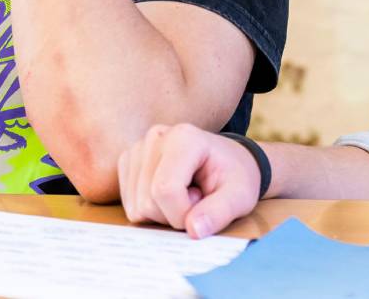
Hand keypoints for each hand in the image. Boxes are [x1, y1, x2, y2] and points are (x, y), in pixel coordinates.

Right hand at [119, 123, 261, 238]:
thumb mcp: (240, 196)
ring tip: (185, 194)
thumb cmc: (235, 176)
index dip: (182, 214)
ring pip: (136, 207)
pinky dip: (151, 211)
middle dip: (174, 215)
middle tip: (197, 198)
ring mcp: (137, 149)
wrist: (227, 161)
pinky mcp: (128, 163)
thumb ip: (220, 212)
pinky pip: (130, 206)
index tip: (203, 209)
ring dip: (162, 214)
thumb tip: (194, 230)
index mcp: (184, 138)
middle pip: (148, 202)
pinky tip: (170, 195)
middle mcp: (155, 138)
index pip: (165, 190)